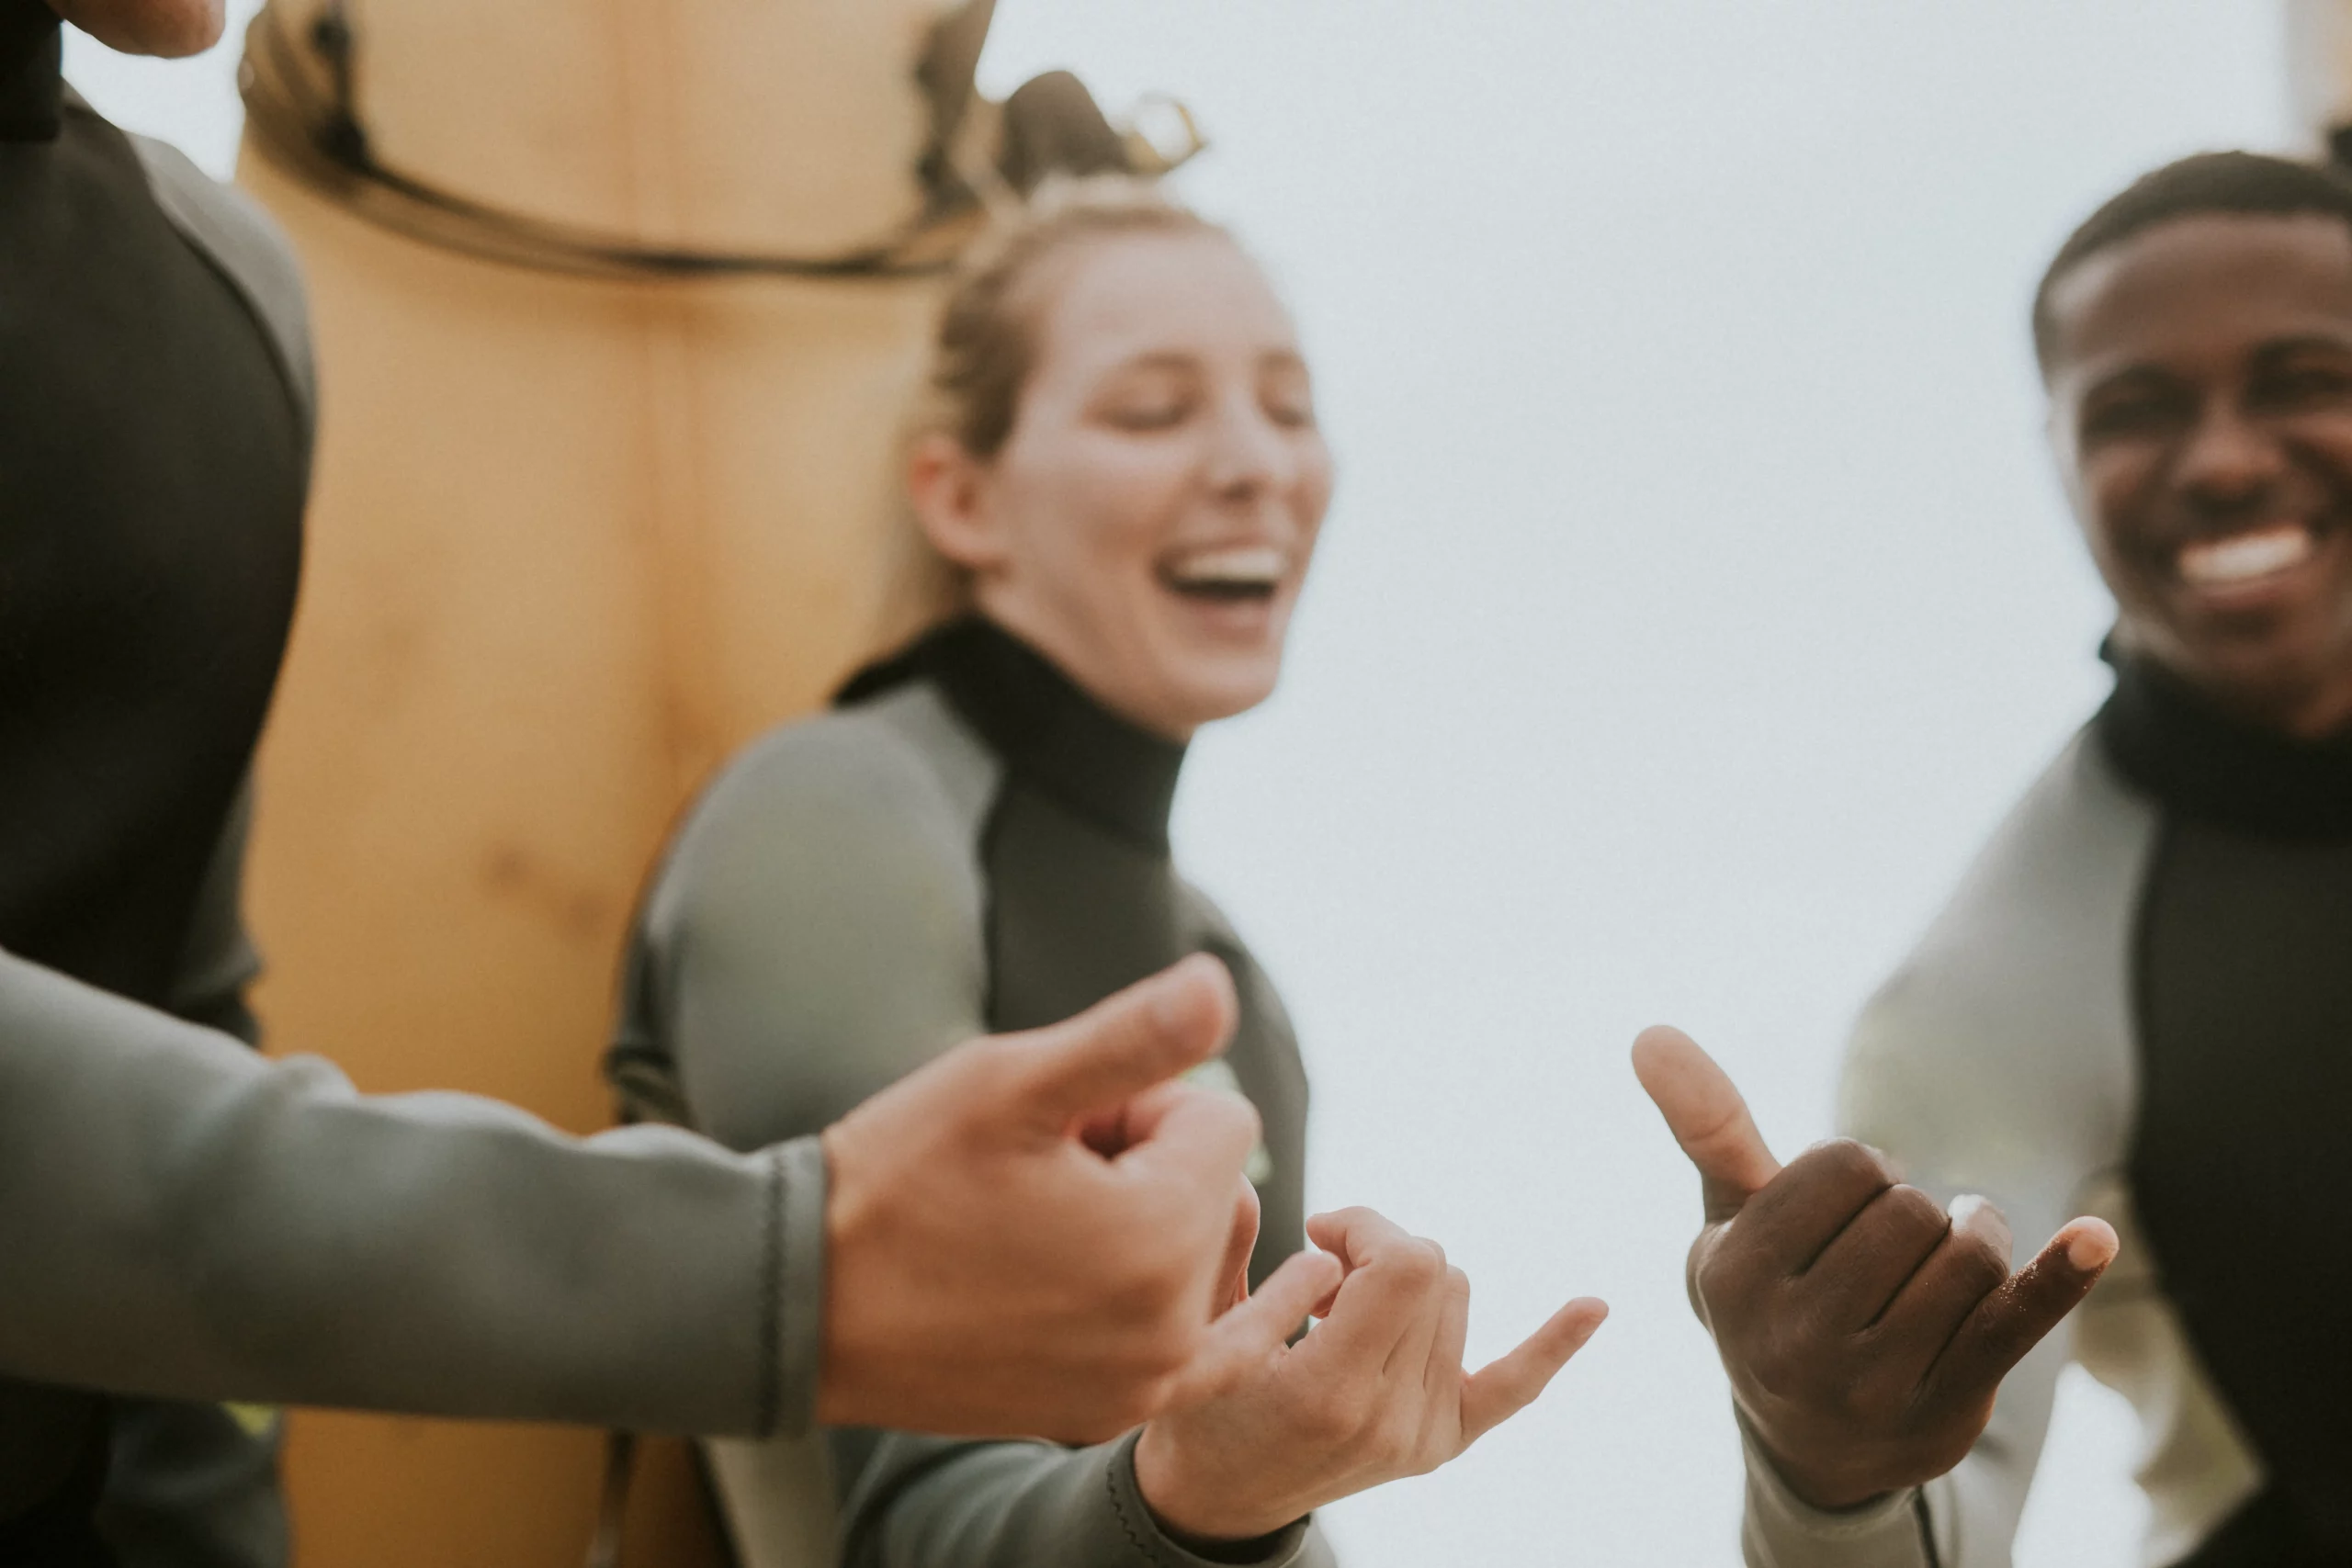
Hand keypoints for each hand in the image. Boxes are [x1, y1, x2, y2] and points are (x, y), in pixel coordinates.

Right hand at [818, 955, 1273, 1441]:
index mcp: (1159, 1237)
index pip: (1221, 1119)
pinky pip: (1203, 1353)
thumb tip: (1221, 985)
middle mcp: (1169, 1326)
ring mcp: (1141, 1383)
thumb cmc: (895, 1177)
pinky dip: (1204, 1311)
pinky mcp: (1108, 1411)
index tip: (1061, 1124)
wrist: (800, 1303)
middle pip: (1213, 1190)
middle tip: (1041, 1174)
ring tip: (1040, 1226)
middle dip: (1147, 1163)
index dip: (1143, 1101)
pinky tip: (1264, 1293)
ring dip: (1143, 1228)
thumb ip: (1133, 1037)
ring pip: (1196, 1257)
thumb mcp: (1009, 1082)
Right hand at [1133, 1206, 1607, 1542]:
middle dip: (1380, 1243)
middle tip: (1325, 1261)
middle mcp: (1391, 1418)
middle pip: (1435, 1269)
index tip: (1318, 1232)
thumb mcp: (1197, 1335)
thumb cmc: (1199, 1408)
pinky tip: (1593, 1305)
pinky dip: (1554, 1343)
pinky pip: (1515, 1384)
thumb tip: (1244, 1183)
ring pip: (1456, 1295)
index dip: (1366, 1225)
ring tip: (1347, 1306)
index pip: (1403, 1264)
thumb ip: (1224, 1254)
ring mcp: (1425, 1435)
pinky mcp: (1443, 1442)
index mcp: (1329, 1390)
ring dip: (1409, 1278)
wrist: (1220, 1500)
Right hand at [1631, 1025, 2117, 1510]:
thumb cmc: (1773, 1297)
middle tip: (1888, 1254)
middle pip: (1910, 1209)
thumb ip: (1704, 1124)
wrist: (1813, 1442)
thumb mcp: (1731, 1219)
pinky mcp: (1944, 1413)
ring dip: (1973, 1240)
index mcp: (1731, 1278)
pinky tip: (2096, 1238)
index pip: (1845, 1165)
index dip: (1862, 1174)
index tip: (1842, 1215)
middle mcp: (1791, 1340)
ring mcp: (1869, 1384)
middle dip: (1914, 1211)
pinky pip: (2012, 1323)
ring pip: (1968, 1256)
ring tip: (1944, 1265)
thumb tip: (1650, 1031)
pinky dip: (2059, 1277)